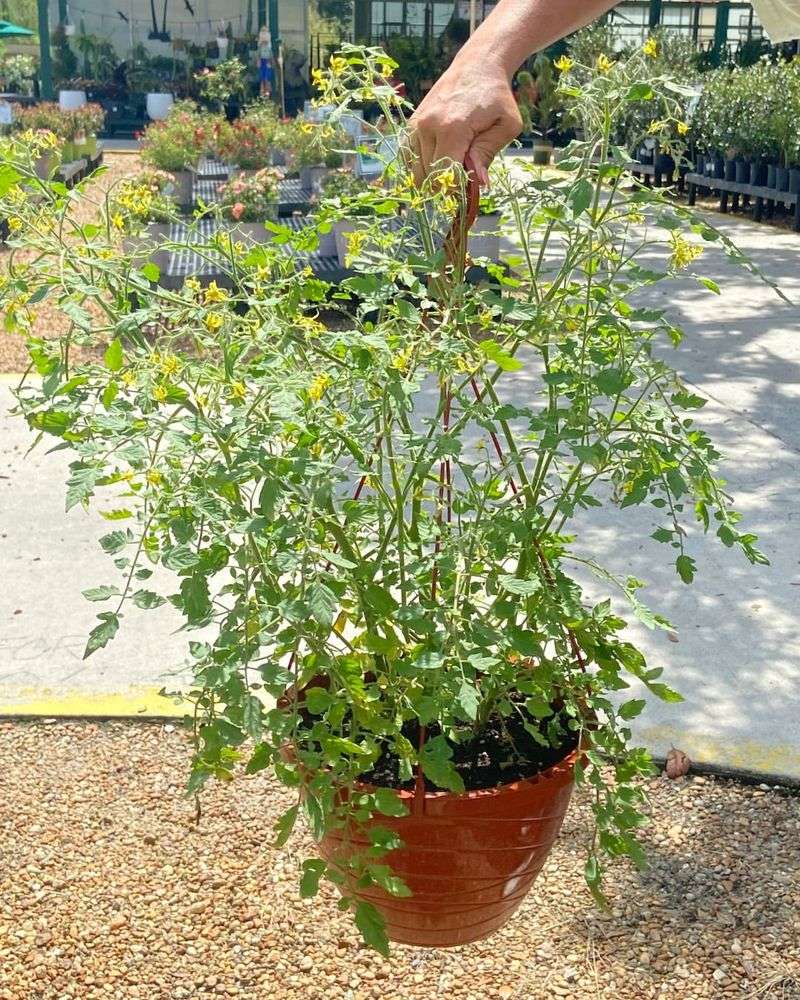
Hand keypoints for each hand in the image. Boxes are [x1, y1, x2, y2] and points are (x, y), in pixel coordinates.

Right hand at [408, 56, 521, 185]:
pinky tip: (437, 162)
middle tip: (462, 178)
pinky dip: (420, 166)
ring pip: (415, 171)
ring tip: (451, 167)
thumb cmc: (497, 97)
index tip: (467, 189)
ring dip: (432, 178)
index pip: (445, 175)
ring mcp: (416, 125)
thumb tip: (479, 183)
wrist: (478, 65)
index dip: (455, 189)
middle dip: (444, 186)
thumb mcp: (506, 125)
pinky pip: (408, 158)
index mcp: (453, 128)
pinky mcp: (411, 124)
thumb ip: (489, 153)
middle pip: (428, 177)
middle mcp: (428, 126)